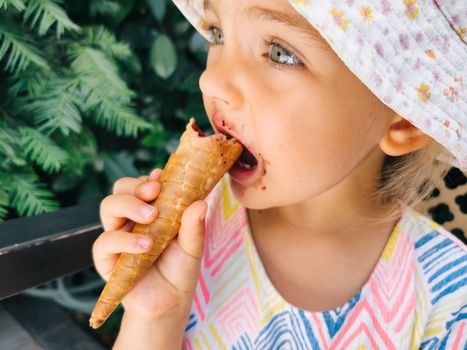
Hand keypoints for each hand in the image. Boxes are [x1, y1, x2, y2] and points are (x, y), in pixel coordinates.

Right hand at [92, 168, 206, 320]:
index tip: (163, 177)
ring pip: (108, 206)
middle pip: (120, 189)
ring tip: (152, 217)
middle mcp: (130, 219)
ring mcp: (117, 236)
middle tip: (155, 191)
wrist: (171, 302)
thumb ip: (194, 224)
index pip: (142, 184)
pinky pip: (105, 242)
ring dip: (129, 205)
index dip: (150, 178)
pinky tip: (145, 245)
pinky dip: (125, 240)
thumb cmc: (180, 268)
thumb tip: (201, 202)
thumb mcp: (193, 245)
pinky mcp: (106, 259)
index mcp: (150, 210)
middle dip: (136, 185)